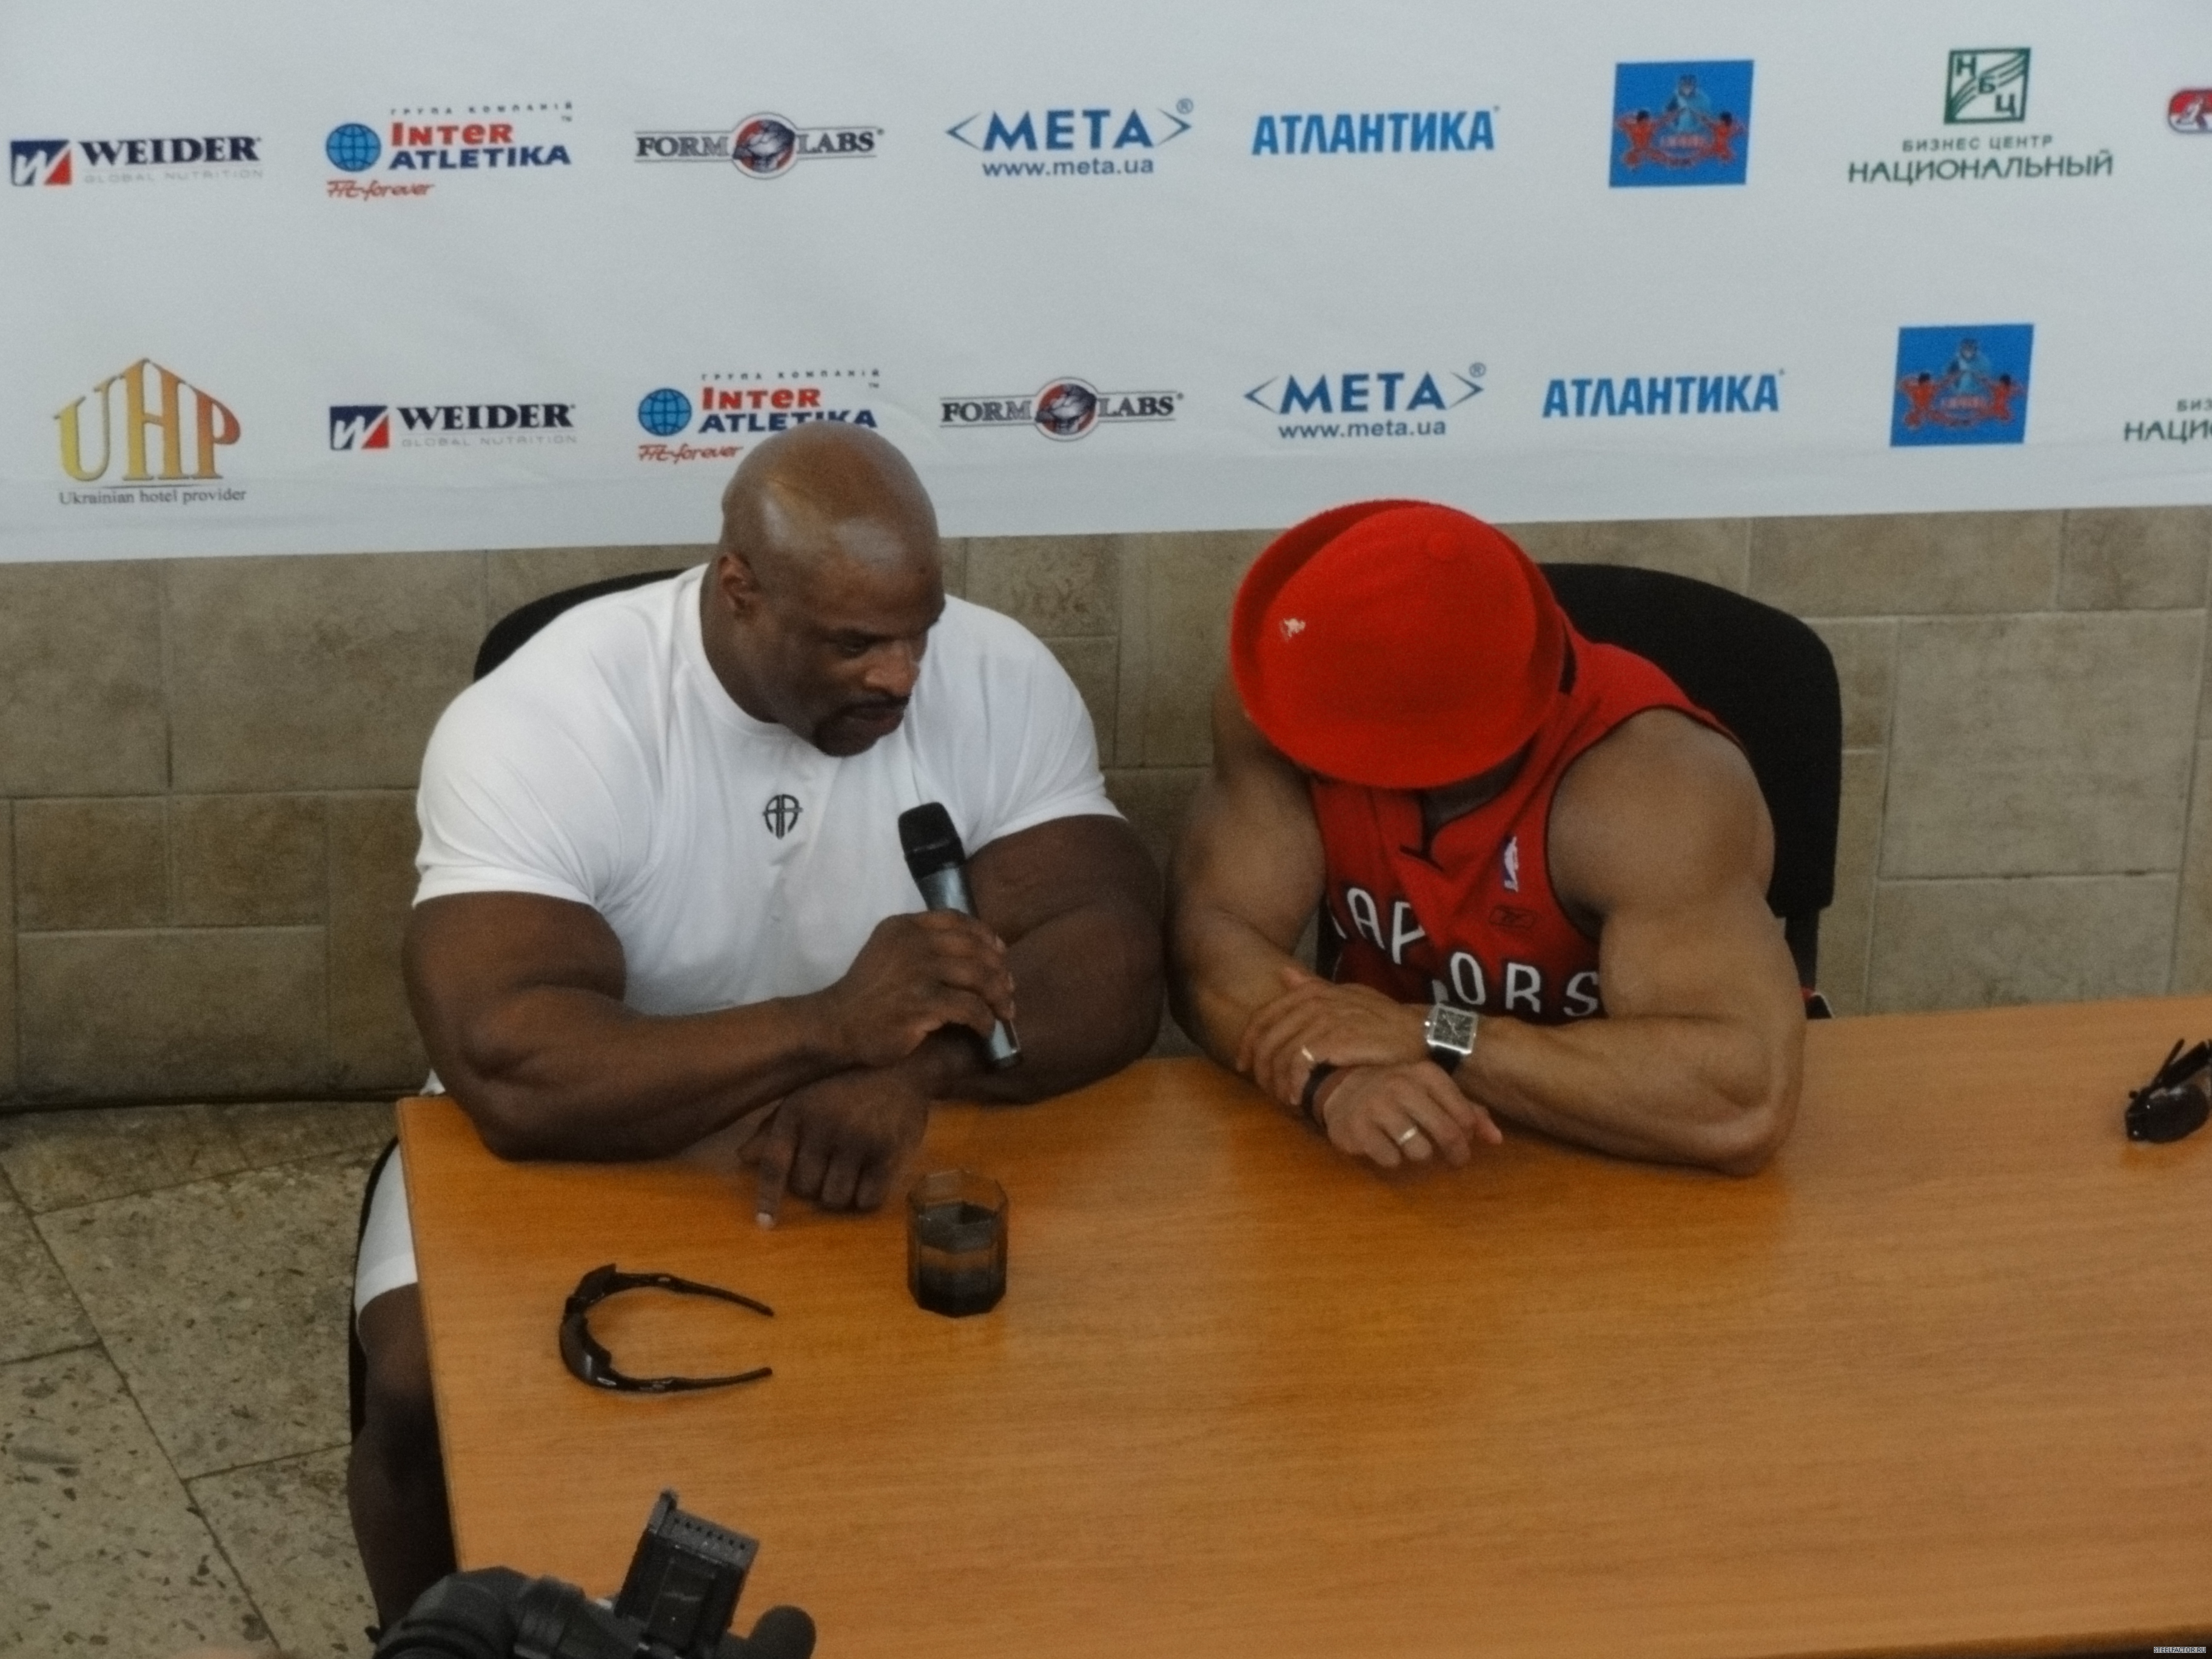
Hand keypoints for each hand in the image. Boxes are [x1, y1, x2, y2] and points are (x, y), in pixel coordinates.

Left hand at [745, 1065, 930, 1224]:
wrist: (902, 1068)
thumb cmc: (846, 1085)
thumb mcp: (805, 1096)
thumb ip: (774, 1127)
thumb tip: (744, 1157)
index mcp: (798, 1111)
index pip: (775, 1163)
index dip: (768, 1197)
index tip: (765, 1223)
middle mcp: (825, 1125)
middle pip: (805, 1188)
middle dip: (814, 1184)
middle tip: (830, 1165)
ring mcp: (857, 1140)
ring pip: (835, 1199)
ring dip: (841, 1193)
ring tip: (851, 1170)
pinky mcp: (888, 1153)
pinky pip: (867, 1200)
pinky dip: (867, 1197)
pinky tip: (872, 1175)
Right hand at [811, 911, 1014, 1068]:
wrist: (837, 1025)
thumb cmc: (867, 993)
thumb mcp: (888, 952)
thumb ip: (920, 943)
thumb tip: (974, 950)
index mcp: (904, 926)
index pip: (957, 921)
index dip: (985, 936)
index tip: (1000, 954)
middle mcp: (913, 943)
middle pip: (975, 949)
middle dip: (999, 970)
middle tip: (1009, 989)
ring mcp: (918, 973)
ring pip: (979, 977)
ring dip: (998, 996)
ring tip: (1005, 1011)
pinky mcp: (922, 1004)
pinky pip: (970, 1008)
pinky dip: (984, 1020)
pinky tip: (985, 1029)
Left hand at [1238, 965, 1426, 1109]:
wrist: (1417, 1034)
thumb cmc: (1381, 1020)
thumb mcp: (1347, 995)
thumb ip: (1313, 985)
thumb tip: (1284, 974)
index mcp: (1311, 991)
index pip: (1264, 1017)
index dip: (1249, 1043)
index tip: (1244, 1065)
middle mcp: (1313, 1002)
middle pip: (1267, 1037)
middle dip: (1260, 1066)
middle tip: (1264, 1089)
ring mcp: (1323, 1020)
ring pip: (1281, 1053)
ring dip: (1277, 1080)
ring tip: (1283, 1097)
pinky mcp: (1334, 1040)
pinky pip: (1299, 1064)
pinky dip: (1293, 1083)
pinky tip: (1298, 1096)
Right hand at [1314, 1063, 1501, 1169]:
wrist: (1342, 1087)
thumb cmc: (1398, 1092)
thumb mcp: (1433, 1092)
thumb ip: (1468, 1112)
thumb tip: (1497, 1139)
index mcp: (1426, 1074)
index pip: (1464, 1115)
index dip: (1469, 1134)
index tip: (1464, 1140)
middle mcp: (1402, 1086)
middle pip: (1447, 1134)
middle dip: (1456, 1152)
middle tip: (1455, 1159)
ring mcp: (1378, 1107)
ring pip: (1420, 1151)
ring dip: (1421, 1154)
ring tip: (1412, 1145)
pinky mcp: (1358, 1129)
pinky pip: (1391, 1159)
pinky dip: (1393, 1159)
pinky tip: (1386, 1146)